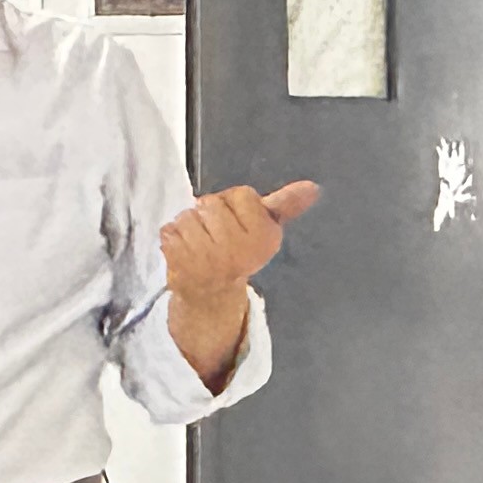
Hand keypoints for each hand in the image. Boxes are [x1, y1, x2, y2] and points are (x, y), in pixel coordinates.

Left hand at [161, 182, 319, 300]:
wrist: (212, 295)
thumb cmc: (238, 254)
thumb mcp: (265, 230)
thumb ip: (286, 205)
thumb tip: (313, 186)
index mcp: (263, 238)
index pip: (242, 195)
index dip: (236, 205)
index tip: (239, 224)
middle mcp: (237, 249)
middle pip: (211, 202)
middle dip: (210, 214)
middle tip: (216, 236)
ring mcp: (207, 258)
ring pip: (188, 215)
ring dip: (189, 226)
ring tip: (199, 245)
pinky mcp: (180, 264)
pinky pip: (170, 230)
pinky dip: (173, 238)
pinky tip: (184, 253)